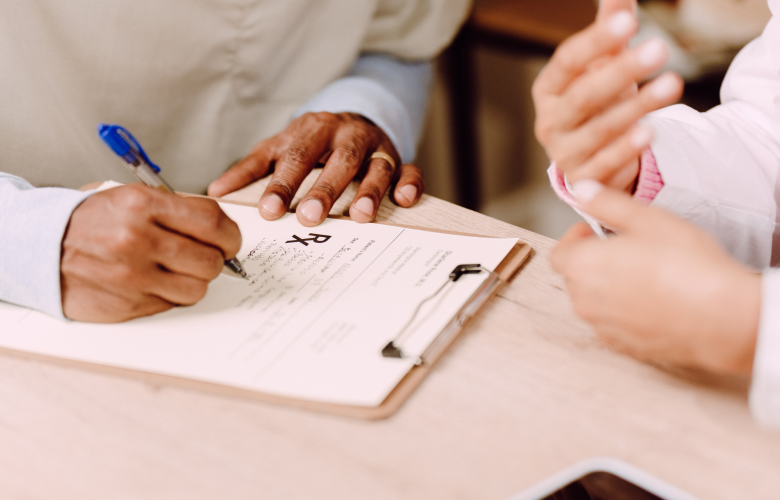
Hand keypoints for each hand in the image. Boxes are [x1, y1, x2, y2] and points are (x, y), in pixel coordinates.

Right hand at [61, 184, 241, 322]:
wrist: (41, 247)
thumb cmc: (92, 221)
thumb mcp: (130, 198)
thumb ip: (176, 210)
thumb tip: (221, 230)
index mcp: (142, 205)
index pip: (213, 222)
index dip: (230, 235)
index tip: (229, 240)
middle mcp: (137, 240)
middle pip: (211, 260)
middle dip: (216, 260)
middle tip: (205, 256)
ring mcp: (131, 276)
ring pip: (197, 289)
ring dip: (194, 281)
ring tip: (178, 270)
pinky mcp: (127, 304)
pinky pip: (172, 305)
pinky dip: (171, 295)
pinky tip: (155, 282)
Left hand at [207, 112, 423, 225]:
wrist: (351, 119)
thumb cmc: (310, 142)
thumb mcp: (278, 148)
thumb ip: (250, 169)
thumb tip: (214, 192)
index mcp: (311, 131)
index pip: (296, 158)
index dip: (283, 185)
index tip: (269, 211)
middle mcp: (345, 136)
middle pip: (336, 162)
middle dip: (324, 190)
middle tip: (309, 217)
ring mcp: (375, 147)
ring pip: (376, 166)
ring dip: (369, 191)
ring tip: (360, 217)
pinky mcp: (398, 159)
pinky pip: (410, 169)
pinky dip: (410, 183)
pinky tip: (404, 200)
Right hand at [532, 0, 683, 190]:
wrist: (594, 158)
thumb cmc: (598, 104)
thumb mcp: (602, 66)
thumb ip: (609, 30)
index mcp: (548, 89)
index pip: (567, 62)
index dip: (596, 42)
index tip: (629, 22)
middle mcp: (549, 122)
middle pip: (583, 96)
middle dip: (622, 72)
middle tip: (659, 48)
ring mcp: (564, 153)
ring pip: (598, 130)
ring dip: (636, 107)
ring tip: (672, 85)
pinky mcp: (584, 179)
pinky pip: (605, 164)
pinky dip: (627, 149)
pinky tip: (650, 131)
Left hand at [550, 181, 760, 373]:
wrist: (721, 317)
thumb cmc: (685, 264)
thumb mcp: (646, 219)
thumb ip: (606, 203)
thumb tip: (582, 190)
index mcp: (582, 267)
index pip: (558, 253)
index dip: (575, 239)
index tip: (596, 231)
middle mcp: (584, 301)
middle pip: (575, 277)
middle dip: (593, 261)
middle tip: (626, 249)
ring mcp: (603, 328)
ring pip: (594, 302)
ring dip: (608, 287)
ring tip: (644, 274)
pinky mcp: (625, 347)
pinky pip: (614, 325)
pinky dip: (625, 312)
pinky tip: (654, 301)